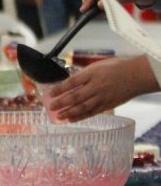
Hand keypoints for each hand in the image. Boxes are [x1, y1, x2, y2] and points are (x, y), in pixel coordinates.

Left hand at [44, 55, 159, 121]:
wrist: (135, 75)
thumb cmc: (116, 67)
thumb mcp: (96, 66)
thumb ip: (83, 75)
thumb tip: (69, 82)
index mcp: (91, 74)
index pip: (71, 82)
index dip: (59, 89)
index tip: (49, 94)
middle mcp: (95, 86)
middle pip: (75, 96)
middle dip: (61, 103)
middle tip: (50, 107)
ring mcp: (102, 97)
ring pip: (82, 107)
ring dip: (69, 112)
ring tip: (58, 116)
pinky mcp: (108, 105)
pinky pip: (92, 112)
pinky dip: (81, 116)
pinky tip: (71, 119)